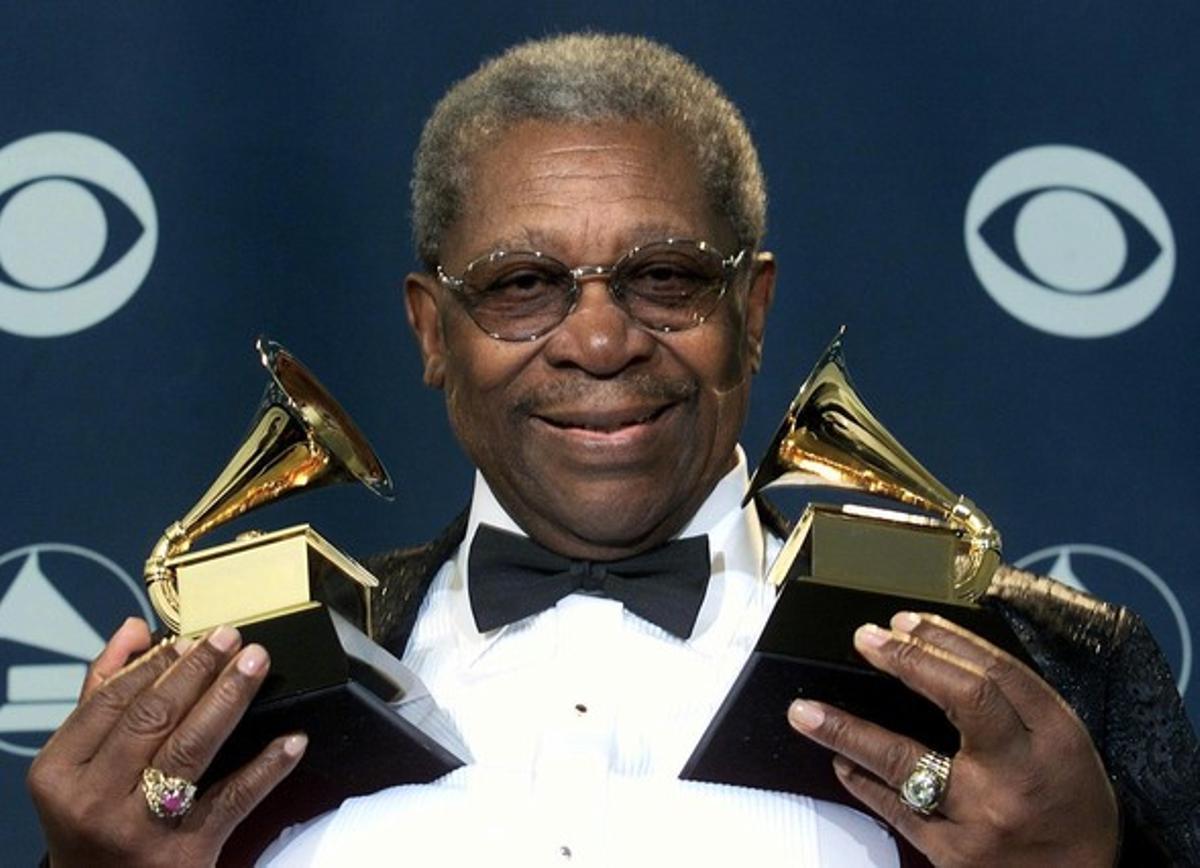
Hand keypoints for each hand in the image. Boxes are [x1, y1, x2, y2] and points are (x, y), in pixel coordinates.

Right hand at [27, 617, 306, 867]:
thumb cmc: (91, 819)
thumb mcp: (78, 764)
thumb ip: (101, 693)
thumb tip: (133, 629)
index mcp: (59, 772)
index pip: (111, 701)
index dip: (155, 663)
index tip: (190, 638)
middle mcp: (93, 801)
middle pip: (153, 718)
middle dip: (198, 670)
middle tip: (233, 638)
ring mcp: (138, 828)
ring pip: (191, 749)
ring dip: (229, 698)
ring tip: (256, 663)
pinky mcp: (185, 854)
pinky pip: (232, 799)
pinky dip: (266, 767)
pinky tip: (292, 739)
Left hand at [787, 611, 1118, 867]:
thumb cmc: (1067, 804)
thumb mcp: (1058, 742)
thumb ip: (1007, 700)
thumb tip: (931, 651)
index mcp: (1054, 737)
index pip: (997, 672)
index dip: (946, 639)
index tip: (904, 622)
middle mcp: (1019, 773)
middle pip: (962, 699)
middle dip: (907, 661)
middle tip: (864, 638)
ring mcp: (983, 817)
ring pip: (905, 761)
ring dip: (847, 731)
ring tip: (805, 712)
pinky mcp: (954, 854)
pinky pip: (896, 809)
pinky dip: (863, 781)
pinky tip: (840, 761)